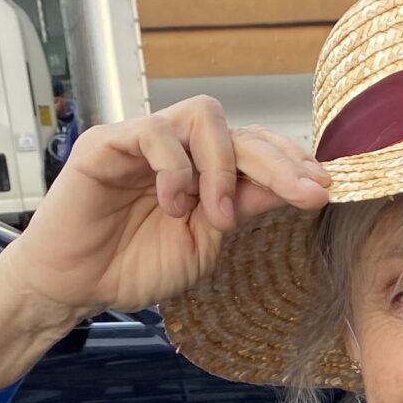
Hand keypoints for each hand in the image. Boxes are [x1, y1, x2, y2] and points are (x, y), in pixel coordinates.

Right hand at [0, 97, 329, 389]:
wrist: (77, 286)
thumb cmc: (136, 265)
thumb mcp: (207, 243)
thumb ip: (244, 208)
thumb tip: (301, 186)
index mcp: (205, 171)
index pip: (255, 146)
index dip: (291, 161)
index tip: (324, 188)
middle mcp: (179, 148)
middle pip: (238, 128)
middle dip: (279, 161)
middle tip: (305, 194)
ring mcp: (144, 140)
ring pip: (201, 116)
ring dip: (221, 167)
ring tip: (218, 217)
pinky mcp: (108, 143)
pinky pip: (154, 132)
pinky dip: (176, 169)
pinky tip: (174, 204)